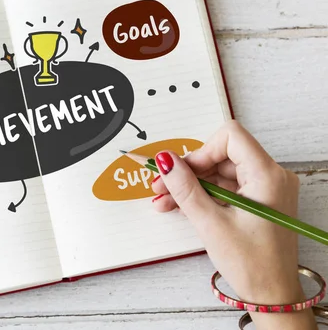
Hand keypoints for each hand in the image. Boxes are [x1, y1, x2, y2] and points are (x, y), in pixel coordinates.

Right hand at [151, 120, 316, 329]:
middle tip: (161, 185)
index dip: (201, 151)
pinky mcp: (258, 200)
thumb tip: (166, 161)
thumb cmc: (252, 264)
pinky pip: (226, 187)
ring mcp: (265, 189)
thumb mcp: (210, 223)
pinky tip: (180, 205)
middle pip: (221, 155)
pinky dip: (204, 195)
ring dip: (191, 185)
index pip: (230, 137)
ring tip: (165, 200)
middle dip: (189, 170)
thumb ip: (185, 188)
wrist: (272, 295)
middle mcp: (271, 176)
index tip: (181, 171)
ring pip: (220, 172)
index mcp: (267, 176)